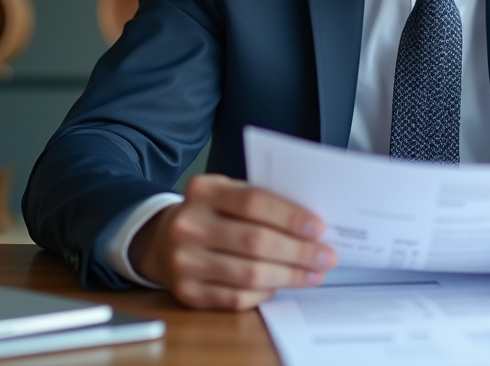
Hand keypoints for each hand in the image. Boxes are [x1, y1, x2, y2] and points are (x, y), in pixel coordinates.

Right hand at [129, 174, 337, 309]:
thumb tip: (311, 225)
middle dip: (298, 251)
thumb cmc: (211, 213)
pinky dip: (265, 294)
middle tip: (326, 256)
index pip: (253, 202)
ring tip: (313, 274)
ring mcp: (185, 262)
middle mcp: (189, 225)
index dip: (290, 217)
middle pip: (255, 242)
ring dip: (289, 276)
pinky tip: (282, 286)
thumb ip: (262, 201)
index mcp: (203, 191)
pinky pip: (237, 298)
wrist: (163, 239)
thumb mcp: (227, 193)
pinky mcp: (188, 293)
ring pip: (249, 274)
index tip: (319, 228)